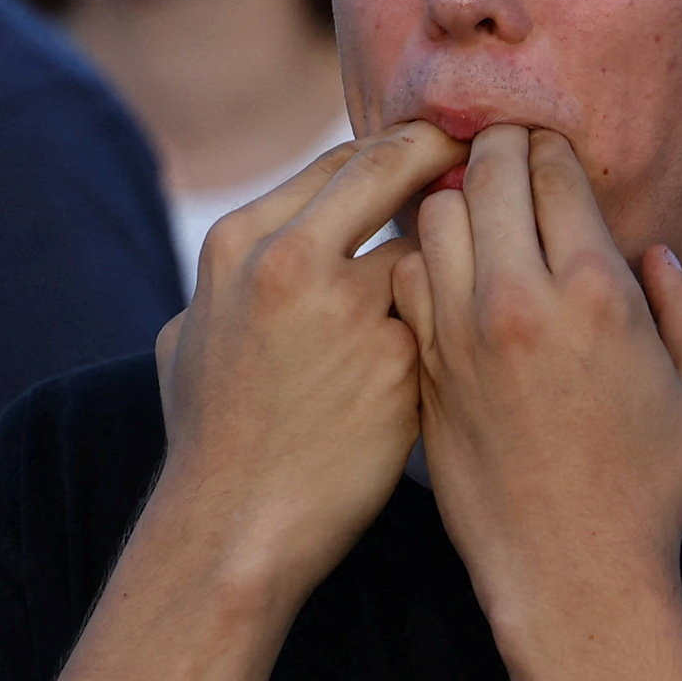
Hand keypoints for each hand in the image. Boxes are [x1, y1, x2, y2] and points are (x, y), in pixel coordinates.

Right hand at [152, 121, 467, 600]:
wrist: (235, 527)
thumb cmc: (214, 434)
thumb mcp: (192, 331)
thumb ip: (237, 272)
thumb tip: (277, 230)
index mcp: (241, 240)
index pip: (340, 159)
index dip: (397, 153)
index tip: (434, 153)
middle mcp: (290, 258)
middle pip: (391, 168)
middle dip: (445, 157)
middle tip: (489, 156)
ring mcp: (348, 308)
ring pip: (430, 240)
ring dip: (455, 247)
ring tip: (484, 256)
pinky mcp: (399, 360)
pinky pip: (447, 311)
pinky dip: (461, 316)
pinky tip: (479, 331)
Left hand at [390, 127, 681, 639]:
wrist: (572, 575)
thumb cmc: (653, 490)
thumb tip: (654, 258)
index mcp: (597, 292)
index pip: (553, 170)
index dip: (550, 146)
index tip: (550, 148)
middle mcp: (520, 300)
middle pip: (486, 173)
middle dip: (496, 149)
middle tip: (503, 152)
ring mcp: (461, 335)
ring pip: (434, 216)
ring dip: (455, 199)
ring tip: (473, 206)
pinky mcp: (427, 370)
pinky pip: (407, 277)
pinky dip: (422, 258)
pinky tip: (445, 270)